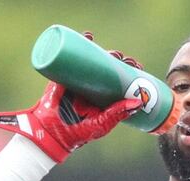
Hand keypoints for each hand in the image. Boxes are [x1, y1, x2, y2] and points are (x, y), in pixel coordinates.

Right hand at [0, 32, 143, 162]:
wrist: (50, 134)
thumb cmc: (77, 135)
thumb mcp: (101, 124)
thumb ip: (118, 113)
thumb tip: (140, 101)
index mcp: (101, 99)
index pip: (117, 81)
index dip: (128, 72)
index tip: (137, 67)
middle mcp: (90, 88)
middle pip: (106, 68)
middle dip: (118, 60)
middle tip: (126, 60)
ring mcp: (76, 80)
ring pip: (90, 60)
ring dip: (102, 50)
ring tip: (112, 52)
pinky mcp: (61, 76)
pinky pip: (69, 57)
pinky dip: (78, 43)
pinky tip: (88, 36)